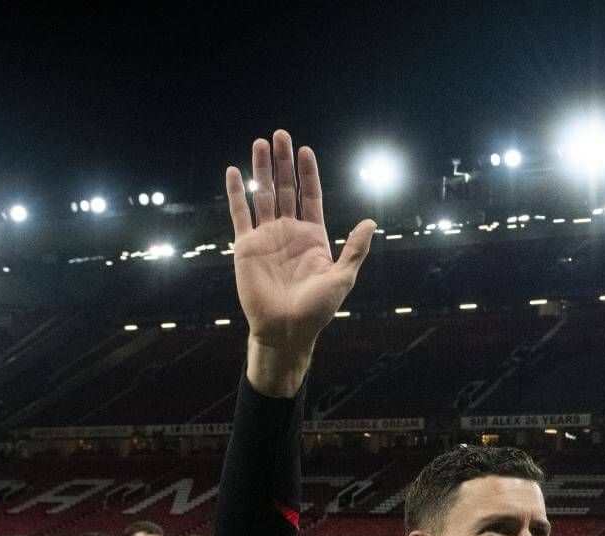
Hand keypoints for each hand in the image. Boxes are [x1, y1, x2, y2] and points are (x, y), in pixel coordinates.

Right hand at [226, 130, 376, 396]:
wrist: (286, 331)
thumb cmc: (316, 310)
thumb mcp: (342, 278)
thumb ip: (355, 249)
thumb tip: (371, 221)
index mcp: (313, 237)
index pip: (310, 196)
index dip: (308, 173)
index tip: (305, 150)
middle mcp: (289, 232)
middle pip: (286, 188)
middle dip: (283, 162)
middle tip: (280, 134)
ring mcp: (267, 237)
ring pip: (263, 195)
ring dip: (261, 170)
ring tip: (259, 142)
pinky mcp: (246, 246)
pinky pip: (239, 214)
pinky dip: (236, 193)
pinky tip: (234, 172)